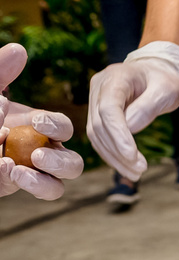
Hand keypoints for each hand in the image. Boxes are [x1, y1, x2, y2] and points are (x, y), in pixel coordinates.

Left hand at [0, 44, 84, 199]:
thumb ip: (1, 72)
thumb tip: (19, 50)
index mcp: (35, 128)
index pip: (61, 129)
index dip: (56, 127)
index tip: (38, 122)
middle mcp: (38, 152)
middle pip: (72, 164)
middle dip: (60, 162)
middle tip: (38, 156)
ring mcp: (26, 173)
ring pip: (56, 187)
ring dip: (44, 182)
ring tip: (19, 170)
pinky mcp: (10, 186)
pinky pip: (27, 190)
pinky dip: (20, 182)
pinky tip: (3, 167)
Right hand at [87, 43, 178, 179]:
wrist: (155, 70)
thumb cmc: (164, 79)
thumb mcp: (167, 89)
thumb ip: (149, 106)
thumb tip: (130, 128)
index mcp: (115, 78)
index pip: (109, 110)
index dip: (119, 135)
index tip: (133, 156)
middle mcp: (99, 87)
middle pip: (99, 125)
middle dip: (118, 151)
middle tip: (140, 171)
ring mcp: (95, 99)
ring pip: (96, 134)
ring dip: (114, 157)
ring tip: (136, 173)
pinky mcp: (98, 112)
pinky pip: (100, 136)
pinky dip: (111, 153)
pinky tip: (127, 166)